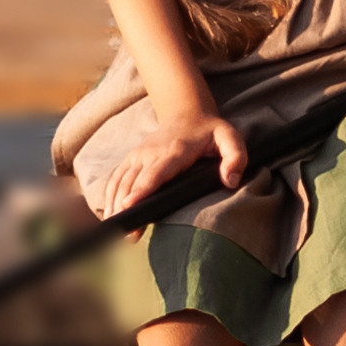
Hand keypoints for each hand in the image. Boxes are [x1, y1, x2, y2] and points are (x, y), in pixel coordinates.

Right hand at [101, 109, 250, 221]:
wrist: (186, 112)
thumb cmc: (210, 131)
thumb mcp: (230, 138)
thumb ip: (235, 157)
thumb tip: (230, 181)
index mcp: (174, 150)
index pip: (155, 172)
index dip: (141, 189)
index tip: (129, 205)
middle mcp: (150, 152)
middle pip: (133, 182)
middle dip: (126, 206)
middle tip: (125, 233)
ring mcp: (138, 155)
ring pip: (120, 182)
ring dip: (114, 205)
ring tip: (116, 229)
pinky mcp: (131, 159)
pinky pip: (115, 178)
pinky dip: (109, 196)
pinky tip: (110, 215)